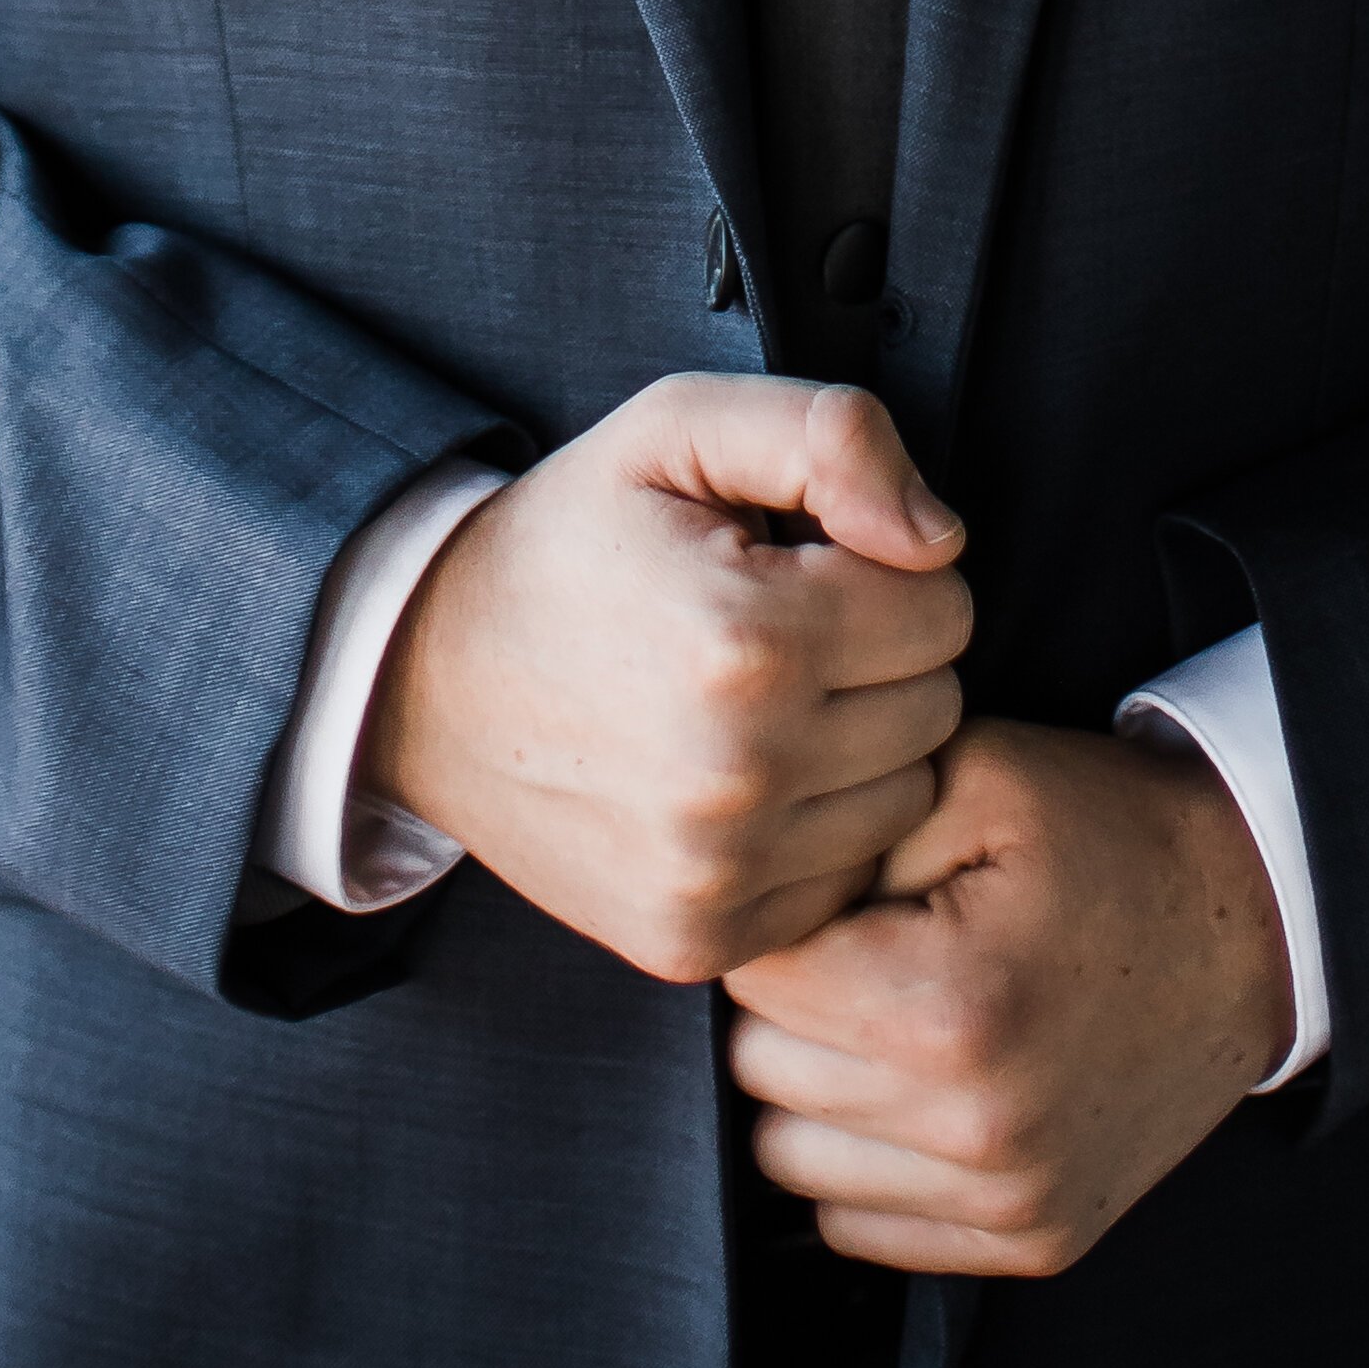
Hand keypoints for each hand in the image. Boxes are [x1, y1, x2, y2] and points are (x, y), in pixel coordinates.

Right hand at [361, 377, 971, 983]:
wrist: (424, 677)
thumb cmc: (568, 542)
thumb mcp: (677, 428)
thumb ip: (830, 437)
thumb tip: (940, 537)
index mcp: (748, 636)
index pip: (944, 607)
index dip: (882, 569)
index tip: (801, 562)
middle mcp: (739, 772)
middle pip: (936, 709)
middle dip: (878, 656)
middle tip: (778, 628)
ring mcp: (716, 872)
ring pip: (904, 801)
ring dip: (856, 747)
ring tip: (756, 701)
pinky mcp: (697, 940)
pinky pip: (843, 882)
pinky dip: (812, 831)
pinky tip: (739, 778)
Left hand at [724, 718, 1291, 1276]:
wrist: (1246, 923)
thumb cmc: (1096, 834)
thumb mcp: (971, 774)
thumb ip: (843, 828)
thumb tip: (742, 892)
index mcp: (947, 1006)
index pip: (752, 976)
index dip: (778, 913)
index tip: (831, 888)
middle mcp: (974, 1129)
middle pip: (757, 1068)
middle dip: (790, 997)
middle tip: (862, 942)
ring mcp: (1007, 1201)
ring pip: (788, 1157)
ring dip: (814, 1085)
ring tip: (886, 1010)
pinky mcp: (1030, 1243)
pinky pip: (854, 1225)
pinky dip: (864, 1158)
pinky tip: (921, 1082)